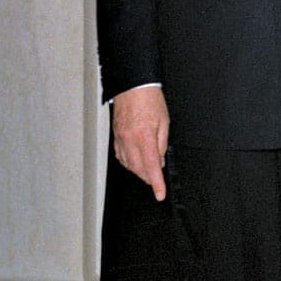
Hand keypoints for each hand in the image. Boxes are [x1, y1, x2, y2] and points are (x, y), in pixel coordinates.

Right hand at [112, 86, 168, 200]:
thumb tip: (160, 160)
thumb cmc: (150, 100)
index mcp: (144, 137)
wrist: (133, 87)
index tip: (160, 194)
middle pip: (138, 169)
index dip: (156, 183)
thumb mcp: (164, 121)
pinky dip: (130, 163)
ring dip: (139, 171)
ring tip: (149, 170)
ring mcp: (120, 140)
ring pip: (129, 165)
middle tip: (157, 180)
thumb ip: (162, 143)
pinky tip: (136, 162)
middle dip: (149, 178)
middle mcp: (130, 141)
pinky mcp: (115, 138)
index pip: (152, 167)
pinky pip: (121, 157)